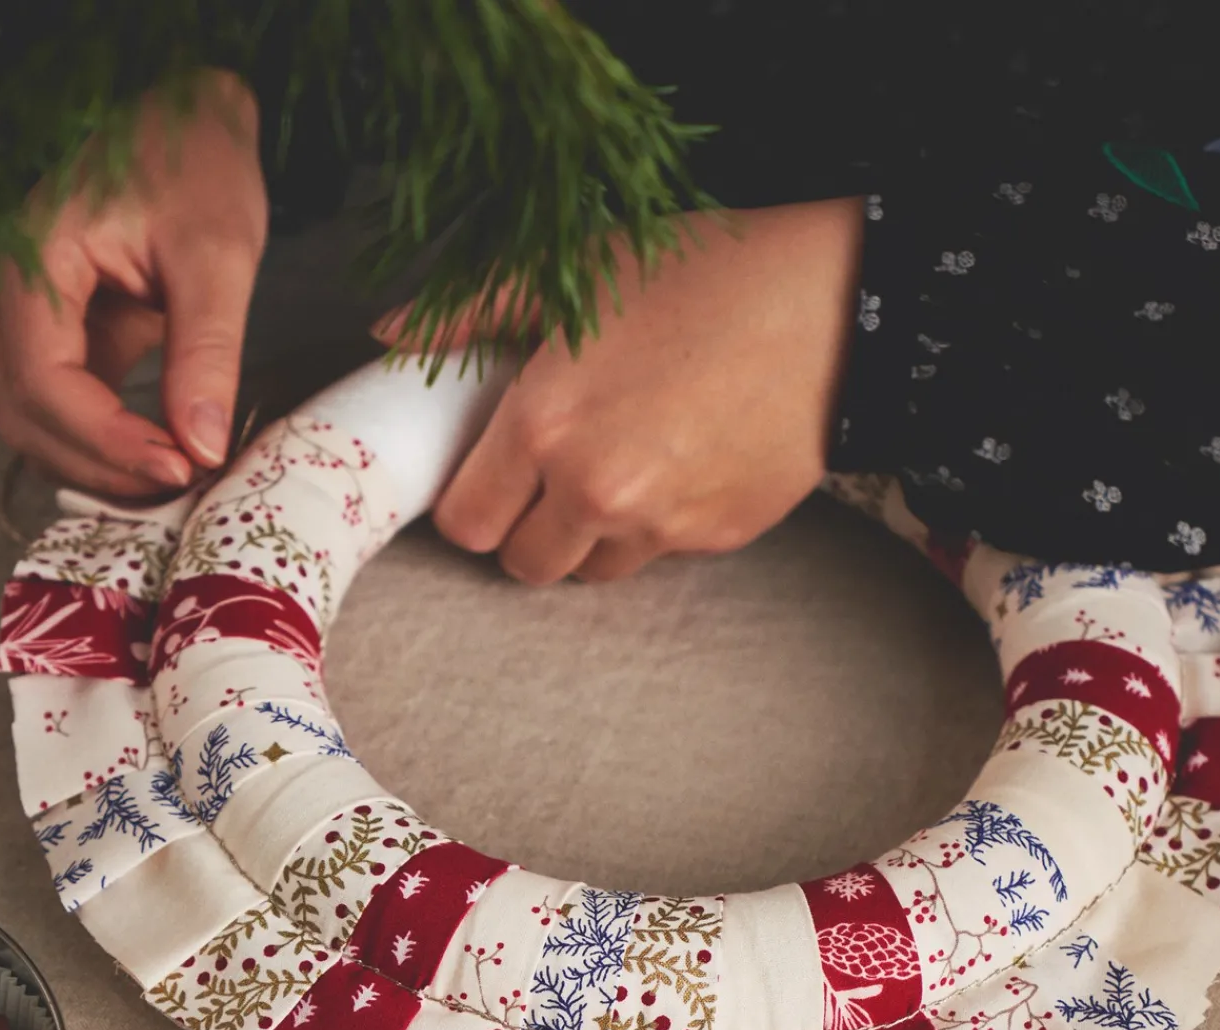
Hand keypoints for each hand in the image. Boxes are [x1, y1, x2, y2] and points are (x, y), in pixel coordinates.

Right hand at [0, 69, 266, 497]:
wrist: (185, 122)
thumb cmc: (195, 165)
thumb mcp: (218, 254)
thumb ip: (207, 352)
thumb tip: (201, 447)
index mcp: (28, 257)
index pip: (42, 384)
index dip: (107, 442)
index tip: (180, 468)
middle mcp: (1, 290)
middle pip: (25, 418)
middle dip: (104, 465)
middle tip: (186, 480)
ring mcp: (14, 316)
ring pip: (34, 426)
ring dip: (101, 464)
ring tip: (179, 471)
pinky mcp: (45, 336)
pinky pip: (59, 411)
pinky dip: (106, 444)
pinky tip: (163, 452)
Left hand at [377, 200, 862, 582]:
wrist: (829, 297)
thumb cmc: (697, 270)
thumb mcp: (573, 273)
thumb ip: (472, 311)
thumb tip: (390, 334)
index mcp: (544, 426)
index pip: (467, 525)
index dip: (474, 503)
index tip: (491, 477)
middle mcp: (595, 491)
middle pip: (524, 566)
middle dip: (529, 529)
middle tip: (552, 475)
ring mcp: (661, 524)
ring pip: (593, 570)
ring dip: (592, 535)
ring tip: (621, 464)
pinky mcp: (717, 537)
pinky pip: (661, 554)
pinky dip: (660, 524)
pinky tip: (681, 459)